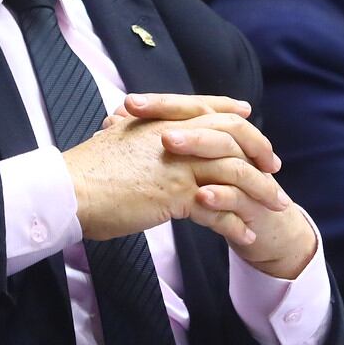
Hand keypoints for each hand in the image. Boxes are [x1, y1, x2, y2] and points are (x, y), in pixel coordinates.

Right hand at [66, 95, 313, 278]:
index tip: (249, 115)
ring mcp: (180, 166)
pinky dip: (237, 225)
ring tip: (277, 207)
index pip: (207, 108)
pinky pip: (220, 210)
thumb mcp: (110, 138)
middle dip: (260, 151)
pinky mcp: (178, 196)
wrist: (66, 190)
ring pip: (236, 174)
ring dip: (261, 191)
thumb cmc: (83, 170)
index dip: (231, 111)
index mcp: (161, 122)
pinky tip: (247, 236)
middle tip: (274, 168)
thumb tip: (121, 122)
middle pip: (235, 136)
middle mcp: (176, 138)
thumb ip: (125, 129)